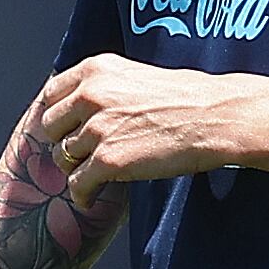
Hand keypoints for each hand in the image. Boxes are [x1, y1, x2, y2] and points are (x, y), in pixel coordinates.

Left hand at [38, 55, 242, 201]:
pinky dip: (83, 195)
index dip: (60, 114)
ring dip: (78, 168)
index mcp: (96, 70)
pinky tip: (92, 198)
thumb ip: (105, 87)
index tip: (68, 128)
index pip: (51, 94)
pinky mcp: (108, 161)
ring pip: (62, 157)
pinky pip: (77, 184)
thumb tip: (83, 109)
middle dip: (65, 140)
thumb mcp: (138, 76)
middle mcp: (90, 96)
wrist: (218, 117)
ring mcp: (97, 129)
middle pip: (50, 127)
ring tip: (97, 174)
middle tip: (85, 152)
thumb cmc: (190, 98)